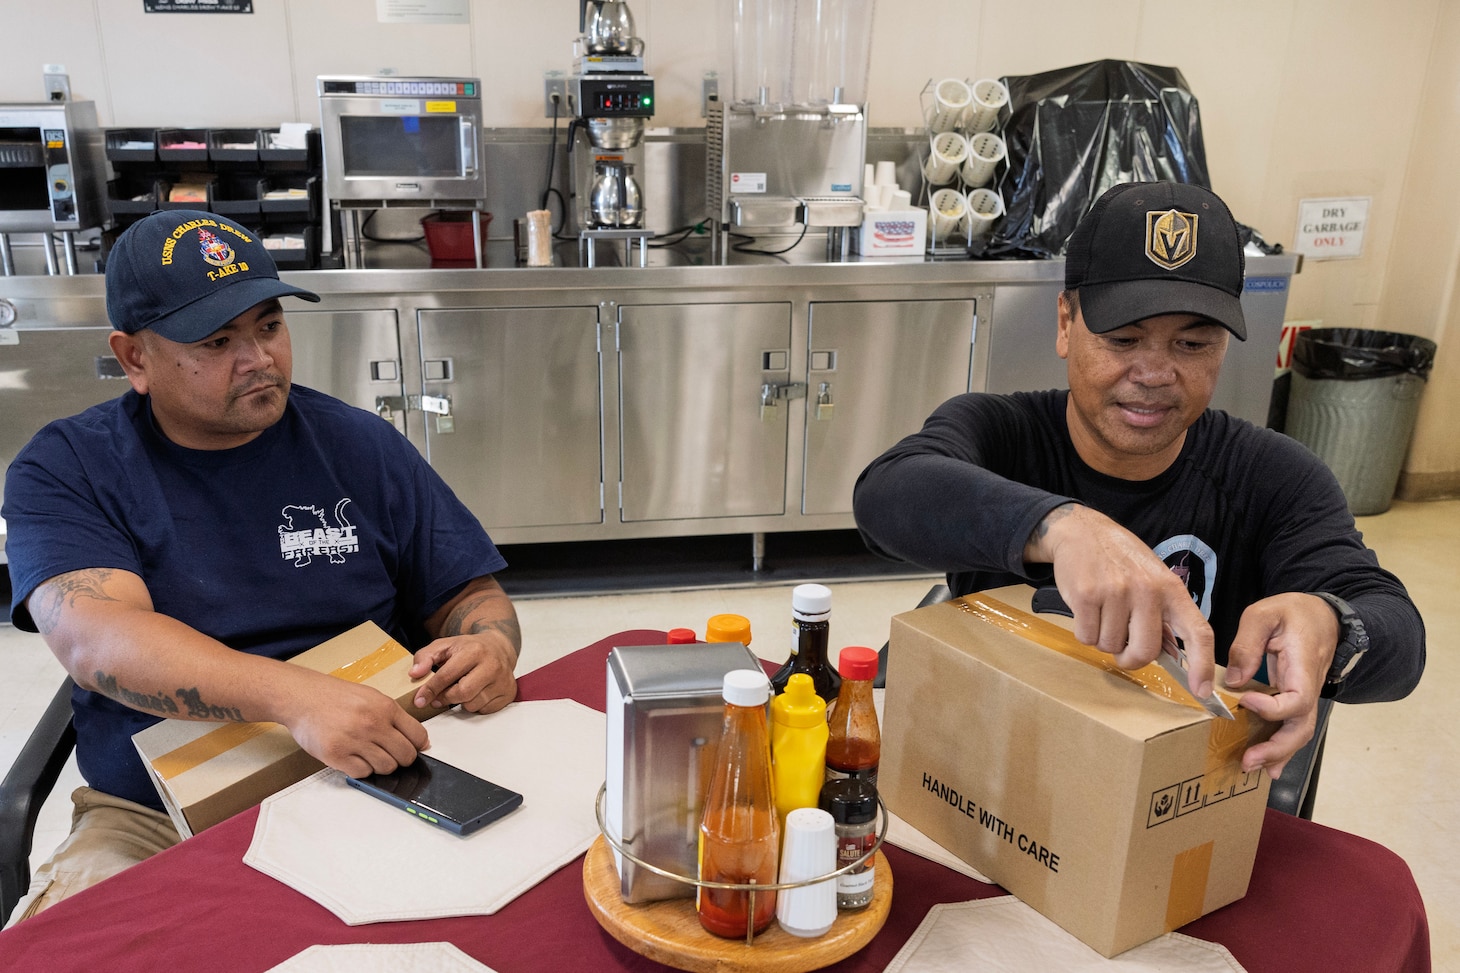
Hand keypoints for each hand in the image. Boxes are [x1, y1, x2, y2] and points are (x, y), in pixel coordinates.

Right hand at [282, 673, 429, 777]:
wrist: (302, 697)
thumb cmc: (336, 697)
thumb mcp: (372, 697)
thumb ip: (395, 718)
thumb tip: (420, 743)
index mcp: (386, 707)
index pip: (418, 736)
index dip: (417, 746)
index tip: (411, 749)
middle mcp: (373, 724)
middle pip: (405, 756)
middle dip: (401, 759)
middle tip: (388, 754)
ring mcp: (355, 740)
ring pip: (386, 768)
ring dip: (380, 765)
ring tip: (367, 754)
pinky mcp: (336, 755)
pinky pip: (362, 773)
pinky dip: (360, 769)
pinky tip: (353, 757)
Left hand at [409, 633, 517, 712]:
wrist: (499, 647)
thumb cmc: (469, 648)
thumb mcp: (444, 645)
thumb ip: (425, 657)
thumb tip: (415, 674)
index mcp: (475, 650)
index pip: (448, 675)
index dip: (430, 689)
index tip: (419, 700)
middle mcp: (492, 665)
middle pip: (462, 693)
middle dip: (446, 699)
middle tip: (438, 699)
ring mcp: (503, 680)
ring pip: (473, 704)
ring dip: (461, 703)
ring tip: (461, 690)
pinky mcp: (508, 693)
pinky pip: (484, 710)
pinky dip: (475, 705)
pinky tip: (475, 693)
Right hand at [1026, 503, 1216, 696]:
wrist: (1082, 531)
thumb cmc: (1121, 560)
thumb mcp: (1153, 579)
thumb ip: (1163, 615)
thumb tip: (1173, 658)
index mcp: (1171, 589)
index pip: (1197, 631)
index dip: (1202, 665)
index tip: (1201, 691)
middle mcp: (1147, 590)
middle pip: (1144, 651)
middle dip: (1129, 659)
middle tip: (1121, 649)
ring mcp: (1115, 592)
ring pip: (1110, 646)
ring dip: (1103, 639)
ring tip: (1102, 612)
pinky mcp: (1085, 595)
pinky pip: (1086, 637)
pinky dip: (1084, 631)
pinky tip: (1087, 609)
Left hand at [1224, 593, 1339, 777]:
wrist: (1323, 615)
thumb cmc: (1294, 612)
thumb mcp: (1265, 613)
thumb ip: (1247, 643)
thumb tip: (1235, 678)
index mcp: (1303, 665)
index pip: (1297, 699)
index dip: (1272, 708)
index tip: (1245, 701)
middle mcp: (1309, 687)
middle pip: (1302, 727)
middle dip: (1276, 748)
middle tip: (1248, 760)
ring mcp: (1305, 695)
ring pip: (1299, 732)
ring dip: (1277, 753)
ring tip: (1251, 767)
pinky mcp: (1296, 699)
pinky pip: (1292, 726)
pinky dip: (1280, 747)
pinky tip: (1266, 764)